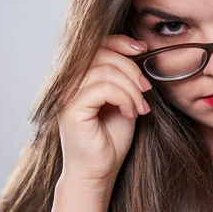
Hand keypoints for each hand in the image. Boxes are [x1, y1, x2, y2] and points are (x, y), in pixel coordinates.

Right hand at [56, 35, 151, 184]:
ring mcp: (66, 95)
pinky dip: (124, 98)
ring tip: (139, 106)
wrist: (101, 169)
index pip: (96, 44)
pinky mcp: (71, 109)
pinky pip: (104, 88)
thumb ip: (122, 72)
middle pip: (102, 54)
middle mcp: (67, 82)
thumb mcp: (122, 95)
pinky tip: (129, 113)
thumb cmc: (111, 135)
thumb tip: (138, 47)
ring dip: (131, 88)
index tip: (143, 49)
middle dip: (132, 69)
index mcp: (77, 75)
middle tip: (146, 89)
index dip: (121, 42)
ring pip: (105, 71)